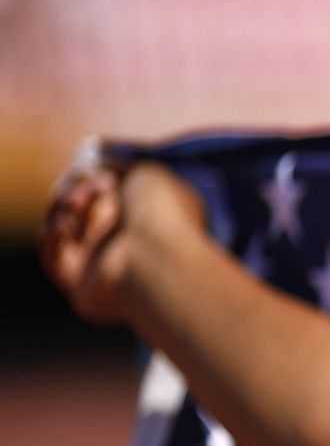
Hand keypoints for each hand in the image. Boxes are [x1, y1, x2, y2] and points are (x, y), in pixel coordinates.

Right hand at [39, 153, 207, 326]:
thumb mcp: (149, 174)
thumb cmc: (162, 216)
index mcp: (143, 218)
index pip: (104, 195)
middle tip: (92, 188)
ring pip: (60, 229)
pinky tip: (64, 229)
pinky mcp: (80, 287)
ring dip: (61, 210)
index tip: (101, 172)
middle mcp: (122, 244)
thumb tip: (100, 158)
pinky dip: (51, 239)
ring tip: (77, 204)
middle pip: (78, 209)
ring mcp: (100, 266)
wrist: (158, 262)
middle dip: (77, 191)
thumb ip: (122, 165)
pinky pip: (52, 258)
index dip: (93, 178)